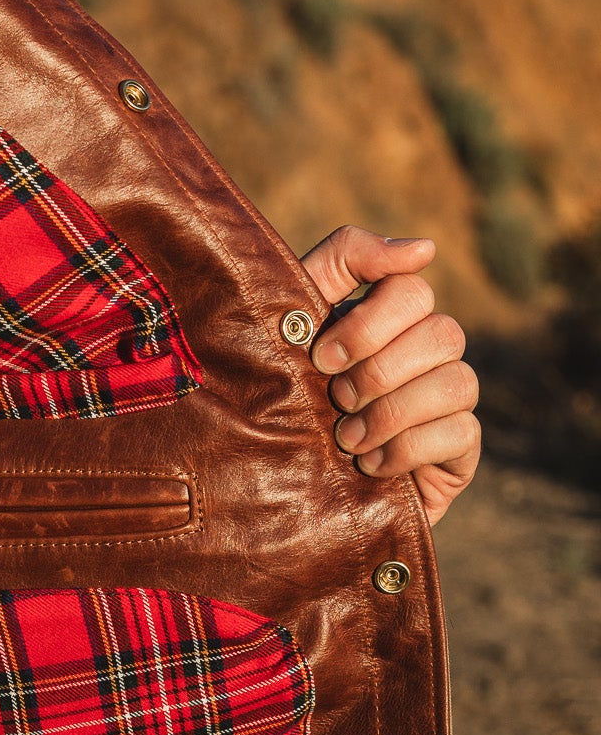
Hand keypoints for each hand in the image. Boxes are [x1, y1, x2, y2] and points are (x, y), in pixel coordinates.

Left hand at [300, 227, 480, 525]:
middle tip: (334, 399)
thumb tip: (426, 249)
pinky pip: (461, 433)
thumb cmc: (279, 392)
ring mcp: (448, 402)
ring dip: (392, 412)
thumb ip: (344, 261)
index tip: (320, 357)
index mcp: (389, 317)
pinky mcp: (459, 452)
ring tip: (346, 438)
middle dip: (378, 371)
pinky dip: (408, 450)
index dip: (368, 323)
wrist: (273, 485)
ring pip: (459, 382)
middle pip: (443, 333)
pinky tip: (369, 466)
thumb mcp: (294, 316)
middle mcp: (427, 353)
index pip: (412, 289)